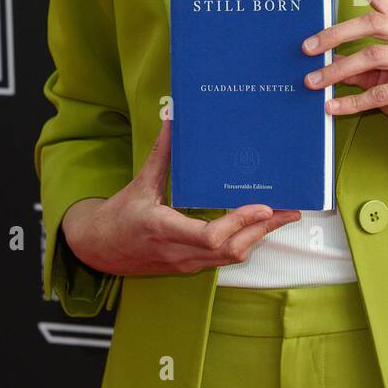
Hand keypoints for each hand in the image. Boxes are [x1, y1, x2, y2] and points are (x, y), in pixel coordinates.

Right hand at [61, 119, 300, 276]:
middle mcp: (178, 251)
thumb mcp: (138, 184)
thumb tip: (174, 120)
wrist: (97, 251)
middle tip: (290, 209)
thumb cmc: (117, 216)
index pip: (211, 235)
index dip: (240, 222)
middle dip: (263, 230)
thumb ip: (161, 154)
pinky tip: (257, 226)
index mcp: (163, 228)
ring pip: (231, 258)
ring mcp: (185, 263)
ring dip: (258, 238)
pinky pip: (223, 259)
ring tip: (281, 216)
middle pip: (231, 250)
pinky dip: (244, 242)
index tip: (263, 205)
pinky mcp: (189, 267)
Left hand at [302, 0, 387, 171]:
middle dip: (335, 34)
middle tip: (307, 48)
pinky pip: (380, 92)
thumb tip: (324, 58)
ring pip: (373, 56)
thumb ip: (357, 66)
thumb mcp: (381, 78)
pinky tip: (332, 107)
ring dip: (337, 70)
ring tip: (313, 82)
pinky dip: (352, 101)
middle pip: (373, 23)